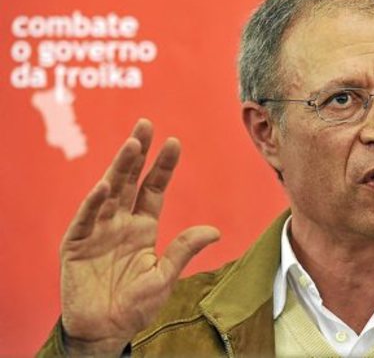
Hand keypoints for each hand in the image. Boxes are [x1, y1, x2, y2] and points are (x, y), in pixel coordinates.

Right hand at [59, 119, 219, 355]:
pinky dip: (94, 203)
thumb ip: (184, 250)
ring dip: (119, 168)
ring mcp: (97, 231)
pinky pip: (85, 220)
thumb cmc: (135, 305)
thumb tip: (215, 230)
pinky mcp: (76, 245)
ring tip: (131, 144)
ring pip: (109, 192)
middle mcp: (120, 222)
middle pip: (130, 180)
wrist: (105, 331)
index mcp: (143, 227)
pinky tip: (105, 186)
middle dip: (137, 153)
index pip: (154, 189)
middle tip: (146, 124)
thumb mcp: (165, 276)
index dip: (163, 166)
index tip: (174, 142)